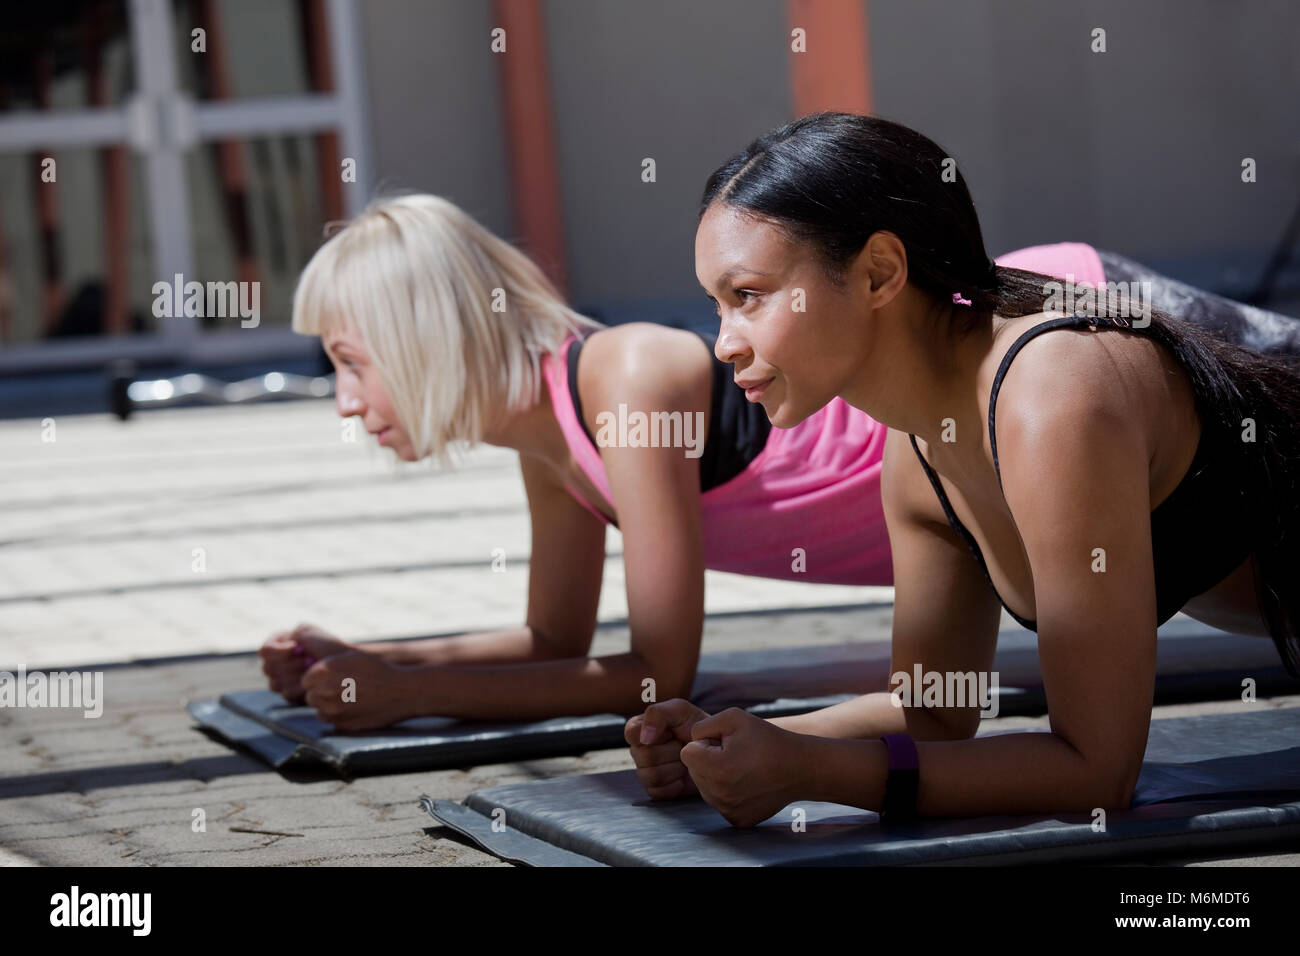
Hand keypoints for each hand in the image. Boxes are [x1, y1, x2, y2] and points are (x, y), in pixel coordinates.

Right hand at [259, 623, 351, 702]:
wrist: (345, 666)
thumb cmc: (328, 646)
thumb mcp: (308, 631)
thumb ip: (289, 636)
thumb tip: (285, 649)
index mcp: (280, 645)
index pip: (265, 651)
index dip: (279, 651)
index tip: (298, 648)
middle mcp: (278, 664)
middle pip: (269, 669)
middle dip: (292, 664)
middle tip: (310, 660)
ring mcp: (284, 681)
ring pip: (276, 684)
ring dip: (296, 677)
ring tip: (313, 670)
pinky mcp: (293, 695)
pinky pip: (287, 695)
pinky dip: (300, 689)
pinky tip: (312, 683)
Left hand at [300, 650, 418, 731]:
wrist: (401, 691)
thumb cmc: (376, 670)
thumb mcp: (350, 655)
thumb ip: (325, 658)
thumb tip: (306, 655)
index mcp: (323, 671)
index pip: (305, 680)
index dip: (317, 680)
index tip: (331, 679)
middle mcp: (323, 691)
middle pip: (310, 696)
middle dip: (322, 693)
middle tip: (342, 689)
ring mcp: (332, 711)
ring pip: (320, 710)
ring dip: (330, 706)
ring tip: (350, 698)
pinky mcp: (341, 725)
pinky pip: (332, 722)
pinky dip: (340, 717)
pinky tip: (356, 708)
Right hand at [625, 698, 710, 799]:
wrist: (715, 751)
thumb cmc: (696, 727)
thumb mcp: (680, 710)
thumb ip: (657, 713)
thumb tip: (644, 737)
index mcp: (640, 729)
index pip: (632, 733)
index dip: (654, 734)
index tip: (671, 732)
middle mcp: (639, 750)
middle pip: (644, 756)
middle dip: (671, 751)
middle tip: (683, 747)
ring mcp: (645, 771)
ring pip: (651, 775)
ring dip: (675, 768)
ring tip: (685, 761)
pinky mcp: (655, 790)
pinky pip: (658, 791)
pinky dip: (675, 784)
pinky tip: (683, 776)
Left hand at [679, 707, 806, 827]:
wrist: (800, 768)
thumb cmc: (767, 739)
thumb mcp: (733, 717)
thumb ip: (701, 726)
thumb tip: (689, 742)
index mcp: (715, 768)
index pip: (687, 752)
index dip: (705, 743)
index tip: (726, 742)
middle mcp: (718, 795)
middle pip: (694, 772)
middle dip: (708, 760)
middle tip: (736, 754)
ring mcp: (728, 811)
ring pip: (705, 788)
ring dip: (716, 776)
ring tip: (742, 768)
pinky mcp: (737, 821)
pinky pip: (719, 802)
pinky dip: (728, 792)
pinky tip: (747, 783)